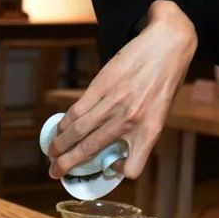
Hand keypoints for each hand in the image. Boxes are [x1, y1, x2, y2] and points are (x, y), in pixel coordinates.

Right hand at [48, 0, 196, 178]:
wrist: (167, 45)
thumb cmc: (166, 81)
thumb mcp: (160, 113)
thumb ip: (140, 131)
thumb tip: (116, 148)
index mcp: (149, 131)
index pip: (132, 168)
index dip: (118, 172)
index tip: (109, 166)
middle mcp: (130, 121)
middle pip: (90, 150)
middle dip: (67, 164)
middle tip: (55, 172)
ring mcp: (113, 103)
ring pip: (77, 131)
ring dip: (59, 144)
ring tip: (51, 151)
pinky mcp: (101, 86)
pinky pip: (77, 110)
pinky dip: (65, 122)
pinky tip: (60, 128)